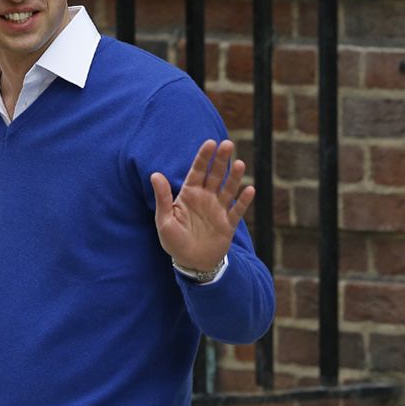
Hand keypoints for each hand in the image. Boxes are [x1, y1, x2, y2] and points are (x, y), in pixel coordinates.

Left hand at [150, 139, 254, 270]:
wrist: (190, 263)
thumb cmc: (173, 241)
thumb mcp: (164, 220)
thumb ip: (163, 198)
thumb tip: (155, 174)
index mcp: (189, 194)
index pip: (197, 171)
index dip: (204, 157)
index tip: (210, 142)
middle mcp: (206, 198)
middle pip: (215, 175)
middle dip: (221, 160)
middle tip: (227, 144)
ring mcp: (218, 210)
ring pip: (228, 189)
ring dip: (234, 177)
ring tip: (239, 163)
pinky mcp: (228, 224)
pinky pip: (238, 210)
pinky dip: (244, 201)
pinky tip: (249, 189)